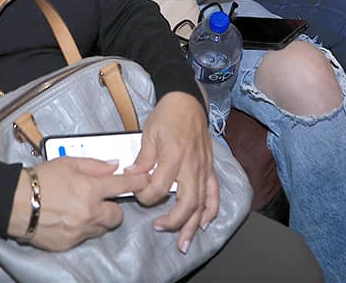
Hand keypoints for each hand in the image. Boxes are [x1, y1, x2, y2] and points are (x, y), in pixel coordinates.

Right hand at [13, 158, 150, 251]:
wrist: (15, 203)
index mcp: (90, 189)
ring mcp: (80, 230)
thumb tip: (114, 166)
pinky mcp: (70, 243)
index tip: (145, 183)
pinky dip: (82, 229)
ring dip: (98, 219)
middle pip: (118, 215)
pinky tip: (68, 219)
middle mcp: (89, 212)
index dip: (137, 183)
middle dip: (112, 207)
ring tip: (80, 209)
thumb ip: (94, 165)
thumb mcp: (67, 162)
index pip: (123, 186)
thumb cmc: (40, 179)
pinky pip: (85, 237)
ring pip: (102, 227)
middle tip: (99, 199)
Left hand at [127, 92, 218, 252]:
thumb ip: (143, 158)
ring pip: (202, 203)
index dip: (146, 196)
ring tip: (184, 243)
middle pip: (187, 203)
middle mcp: (191, 165)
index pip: (160, 187)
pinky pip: (214, 193)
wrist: (187, 101)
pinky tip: (204, 224)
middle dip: (174, 221)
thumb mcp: (149, 133)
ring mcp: (203, 168)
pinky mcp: (209, 168)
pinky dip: (211, 210)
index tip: (137, 194)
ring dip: (193, 225)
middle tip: (159, 228)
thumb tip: (131, 176)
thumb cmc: (167, 115)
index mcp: (174, 155)